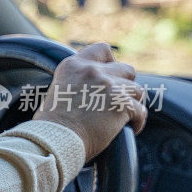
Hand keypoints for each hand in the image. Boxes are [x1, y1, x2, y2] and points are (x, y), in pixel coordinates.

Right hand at [34, 43, 146, 160]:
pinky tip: (130, 129)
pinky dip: (137, 121)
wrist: (54, 141)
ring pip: (137, 90)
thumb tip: (92, 89)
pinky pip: (140, 111)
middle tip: (119, 100)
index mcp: (73, 66)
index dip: (112, 62)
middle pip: (126, 69)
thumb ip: (77, 82)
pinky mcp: (121, 105)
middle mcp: (91, 71)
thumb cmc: (51, 125)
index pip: (102, 50)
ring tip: (124, 117)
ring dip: (133, 103)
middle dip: (126, 84)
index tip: (111, 75)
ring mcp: (108, 86)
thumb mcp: (58, 91)